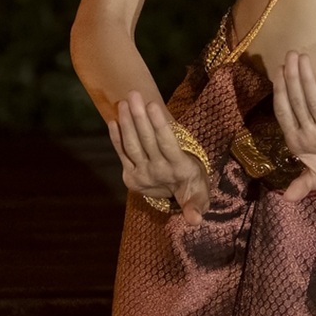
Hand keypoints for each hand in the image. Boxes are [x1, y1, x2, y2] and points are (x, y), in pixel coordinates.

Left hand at [107, 91, 209, 221]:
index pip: (166, 144)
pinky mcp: (129, 175)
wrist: (174, 202)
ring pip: (131, 145)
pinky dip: (116, 137)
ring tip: (124, 101)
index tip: (153, 105)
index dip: (158, 125)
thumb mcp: (201, 196)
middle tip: (134, 94)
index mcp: (176, 170)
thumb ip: (196, 205)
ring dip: (126, 122)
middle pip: (145, 141)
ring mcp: (139, 174)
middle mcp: (155, 172)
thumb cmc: (194, 188)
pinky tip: (114, 119)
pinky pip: (122, 152)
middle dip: (138, 117)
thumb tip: (195, 222)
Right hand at [271, 51, 315, 199]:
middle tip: (290, 54)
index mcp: (297, 143)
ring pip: (314, 103)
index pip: (284, 113)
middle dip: (293, 78)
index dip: (280, 93)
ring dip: (307, 80)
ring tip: (303, 57)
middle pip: (298, 103)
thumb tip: (284, 198)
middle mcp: (310, 137)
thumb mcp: (313, 175)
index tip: (278, 71)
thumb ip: (299, 179)